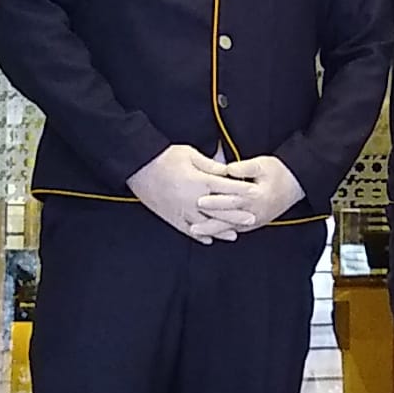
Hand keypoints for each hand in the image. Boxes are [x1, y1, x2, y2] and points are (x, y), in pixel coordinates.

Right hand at [128, 145, 242, 241]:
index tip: (255, 193)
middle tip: (252, 219)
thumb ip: (210, 164)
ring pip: (206, 224)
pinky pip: (187, 229)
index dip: (242, 191)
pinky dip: (199, 235)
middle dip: (237, 216)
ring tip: (234, 235)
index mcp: (200, 181)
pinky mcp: (171, 216)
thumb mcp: (189, 154)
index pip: (226, 188)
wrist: (138, 166)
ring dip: (220, 230)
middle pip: (220, 210)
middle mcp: (193, 198)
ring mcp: (182, 210)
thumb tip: (226, 170)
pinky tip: (208, 239)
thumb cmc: (164, 157)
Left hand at [201, 154, 303, 232]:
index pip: (231, 199)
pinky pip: (237, 230)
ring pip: (231, 227)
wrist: (297, 184)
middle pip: (227, 217)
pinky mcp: (256, 223)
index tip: (199, 201)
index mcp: (255, 195)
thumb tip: (228, 169)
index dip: (214, 201)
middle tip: (191, 224)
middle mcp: (254, 210)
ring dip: (213, 230)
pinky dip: (223, 232)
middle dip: (209, 221)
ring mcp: (255, 219)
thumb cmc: (279, 172)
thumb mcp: (263, 164)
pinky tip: (211, 233)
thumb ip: (245, 167)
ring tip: (196, 231)